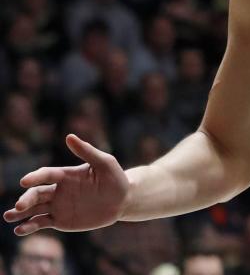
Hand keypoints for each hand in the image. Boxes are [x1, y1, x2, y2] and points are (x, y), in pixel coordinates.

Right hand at [3, 134, 128, 234]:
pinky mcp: (60, 220)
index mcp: (66, 175)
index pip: (46, 175)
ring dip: (20, 212)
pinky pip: (42, 222)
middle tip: (19, 207)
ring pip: (34, 209)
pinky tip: (21, 230)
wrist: (123, 201)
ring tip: (8, 216)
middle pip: (36, 193)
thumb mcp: (105, 163)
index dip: (35, 177)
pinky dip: (30, 226)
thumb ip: (87, 151)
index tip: (24, 181)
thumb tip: (69, 136)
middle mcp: (58, 190)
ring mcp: (58, 205)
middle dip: (26, 199)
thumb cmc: (115, 178)